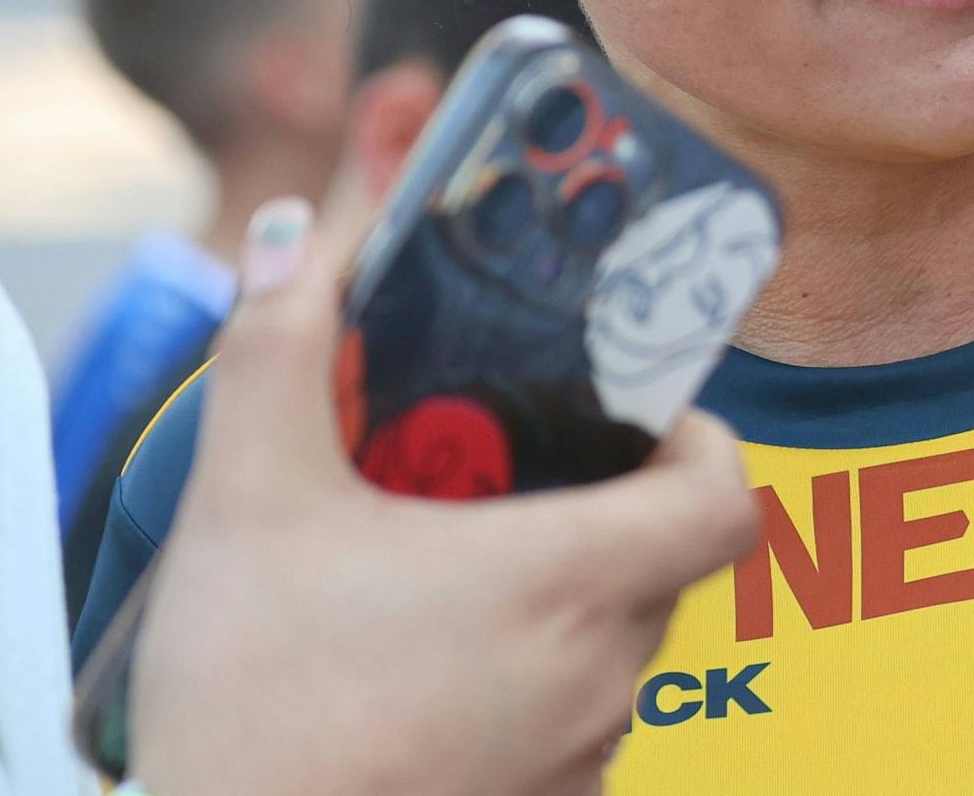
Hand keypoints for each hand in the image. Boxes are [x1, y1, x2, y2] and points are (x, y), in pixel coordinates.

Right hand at [130, 204, 759, 795]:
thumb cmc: (249, 707)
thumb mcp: (246, 500)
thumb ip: (277, 349)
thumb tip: (292, 232)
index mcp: (567, 581)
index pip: (727, 500)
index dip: (705, 443)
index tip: (644, 415)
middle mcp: (599, 677)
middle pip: (663, 560)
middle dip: (606, 502)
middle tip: (512, 467)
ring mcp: (576, 761)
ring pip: (616, 646)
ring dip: (560, 597)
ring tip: (448, 566)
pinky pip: (570, 726)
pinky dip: (526, 682)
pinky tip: (423, 670)